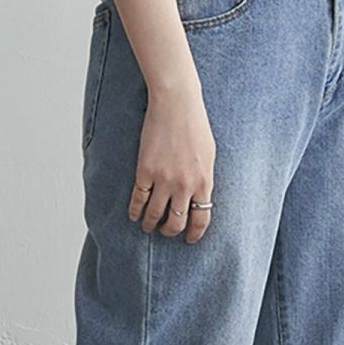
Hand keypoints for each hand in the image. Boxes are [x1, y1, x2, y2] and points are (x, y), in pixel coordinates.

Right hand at [128, 82, 215, 243]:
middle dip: (170, 231)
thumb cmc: (196, 125)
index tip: (189, 240)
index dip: (194, 234)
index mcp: (204, 182)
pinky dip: (135, 211)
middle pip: (176, 222)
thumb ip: (205, 179)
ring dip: (151, 225)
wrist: (176, 104)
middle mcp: (184, 185)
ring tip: (148, 227)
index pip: (201, 219)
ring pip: (155, 214)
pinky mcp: (145, 171)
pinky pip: (139, 199)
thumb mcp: (209, 155)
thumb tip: (200, 197)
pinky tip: (134, 216)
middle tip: (166, 232)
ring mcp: (163, 179)